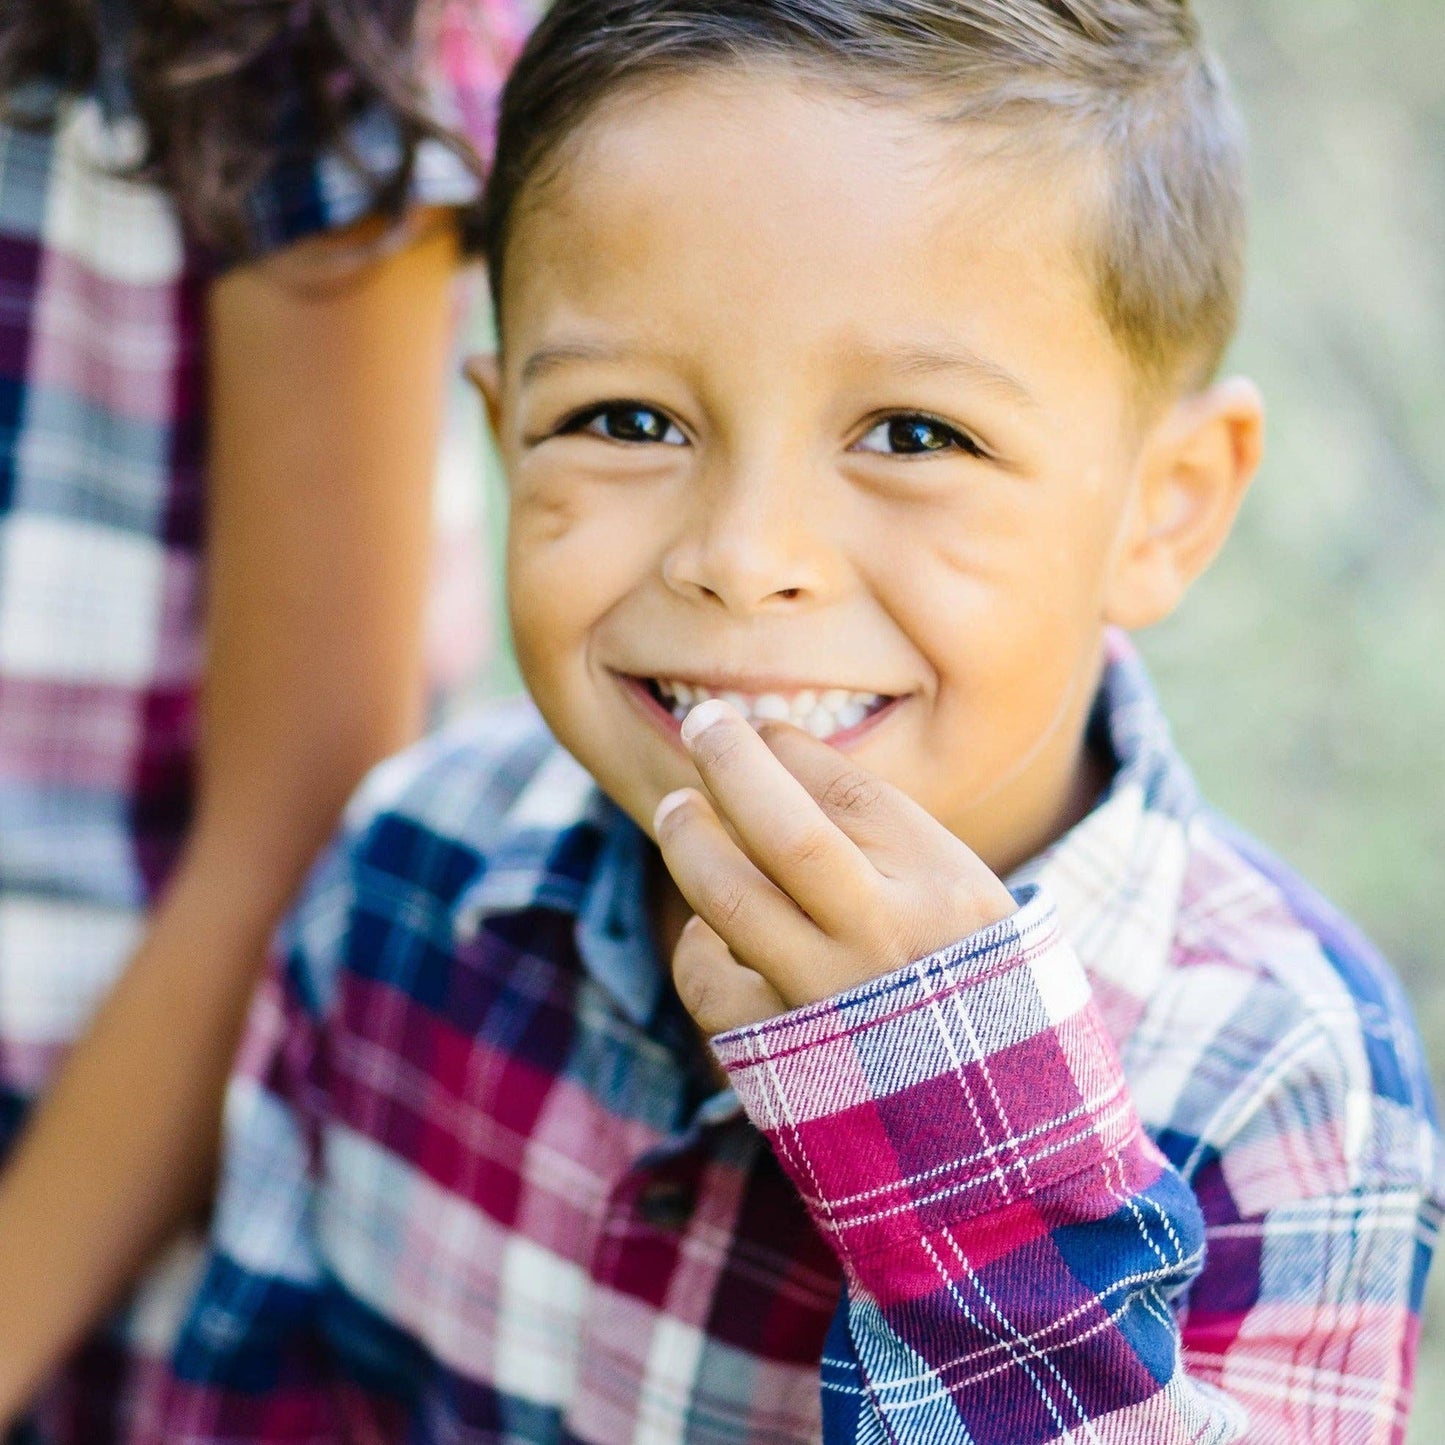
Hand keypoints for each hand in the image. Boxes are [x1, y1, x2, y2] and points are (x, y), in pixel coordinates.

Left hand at [653, 699, 1018, 1035]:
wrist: (976, 1108)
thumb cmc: (953, 966)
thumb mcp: (952, 887)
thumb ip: (873, 822)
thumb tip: (772, 744)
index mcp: (942, 892)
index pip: (849, 794)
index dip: (786, 750)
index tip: (758, 727)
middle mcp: (884, 945)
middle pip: (786, 835)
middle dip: (731, 765)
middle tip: (702, 725)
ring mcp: (826, 1002)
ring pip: (729, 898)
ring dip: (691, 840)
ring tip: (680, 810)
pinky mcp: (777, 1053)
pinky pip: (706, 980)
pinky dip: (696, 940)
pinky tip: (711, 923)